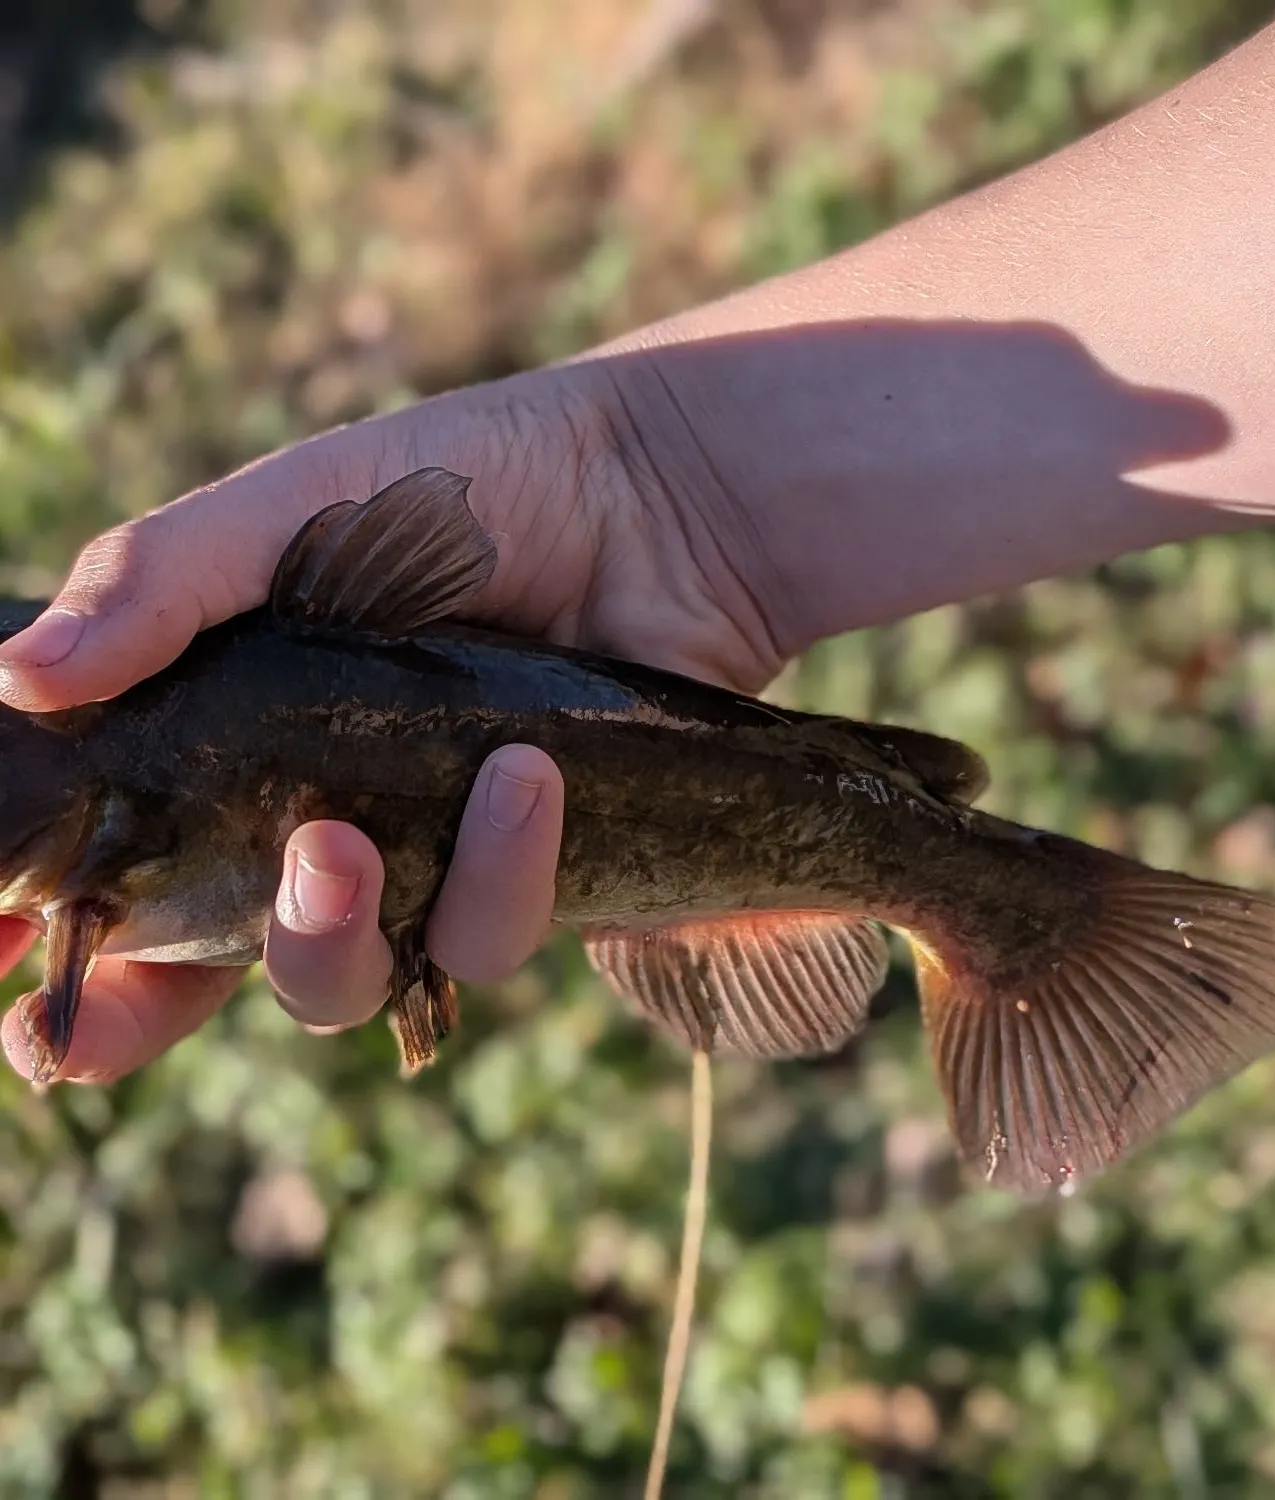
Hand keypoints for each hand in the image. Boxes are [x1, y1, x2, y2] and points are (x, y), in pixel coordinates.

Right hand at [0, 359, 785, 1081]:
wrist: (651, 493)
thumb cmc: (465, 490)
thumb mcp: (296, 510)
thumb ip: (165, 583)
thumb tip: (20, 680)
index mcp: (232, 751)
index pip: (118, 885)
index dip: (52, 958)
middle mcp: (322, 825)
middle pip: (209, 973)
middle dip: (139, 1016)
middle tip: (104, 1011)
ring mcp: (429, 862)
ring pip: (349, 978)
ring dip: (326, 932)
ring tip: (345, 838)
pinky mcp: (535, 877)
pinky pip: (490, 931)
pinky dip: (496, 867)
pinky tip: (521, 781)